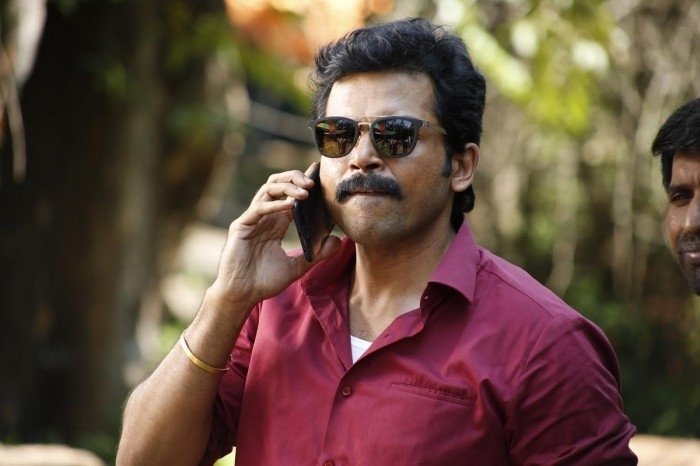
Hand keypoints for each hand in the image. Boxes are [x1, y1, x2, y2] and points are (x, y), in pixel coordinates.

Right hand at [211, 163, 340, 308]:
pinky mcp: (242, 226)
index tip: (321, 178)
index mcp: (276, 222)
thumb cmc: (264, 282)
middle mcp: (264, 217)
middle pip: (277, 184)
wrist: (241, 295)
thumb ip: (317, 254)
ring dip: (288, 186)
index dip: (303, 184)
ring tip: (307, 191)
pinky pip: (259, 208)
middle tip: (314, 181)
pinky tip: (291, 205)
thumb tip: (339, 241)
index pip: (290, 195)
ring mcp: (252, 219)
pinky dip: (276, 204)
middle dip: (295, 177)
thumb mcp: (297, 267)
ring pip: (268, 190)